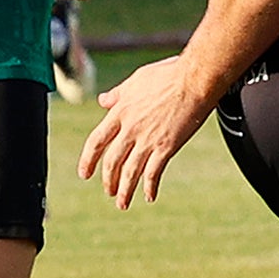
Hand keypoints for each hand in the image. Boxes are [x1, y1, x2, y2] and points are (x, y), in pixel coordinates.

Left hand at [77, 56, 208, 206]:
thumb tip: (103, 100)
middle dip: (109, 180)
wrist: (194, 78)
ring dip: (125, 190)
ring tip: (122, 203)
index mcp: (121, 111)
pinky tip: (149, 196)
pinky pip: (154, 172)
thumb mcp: (136, 80)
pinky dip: (149, 186)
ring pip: (130, 171)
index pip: (96, 141)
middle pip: (112, 161)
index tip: (84, 173)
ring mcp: (148, 139)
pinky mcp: (166, 146)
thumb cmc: (168, 74)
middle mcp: (130, 128)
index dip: (88, 160)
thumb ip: (118, 94)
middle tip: (109, 192)